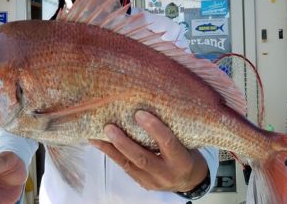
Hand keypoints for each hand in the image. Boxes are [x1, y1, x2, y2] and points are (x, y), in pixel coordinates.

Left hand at [89, 110, 207, 191]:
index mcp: (181, 160)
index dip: (153, 128)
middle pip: (142, 158)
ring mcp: (153, 181)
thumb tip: (149, 103)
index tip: (139, 113)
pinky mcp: (143, 183)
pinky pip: (125, 168)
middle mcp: (167, 173)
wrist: (190, 180)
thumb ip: (172, 129)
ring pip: (129, 165)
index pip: (168, 143)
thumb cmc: (188, 152)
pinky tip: (99, 144)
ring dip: (111, 149)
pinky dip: (111, 155)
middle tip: (109, 127)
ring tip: (96, 136)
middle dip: (124, 142)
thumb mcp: (186, 141)